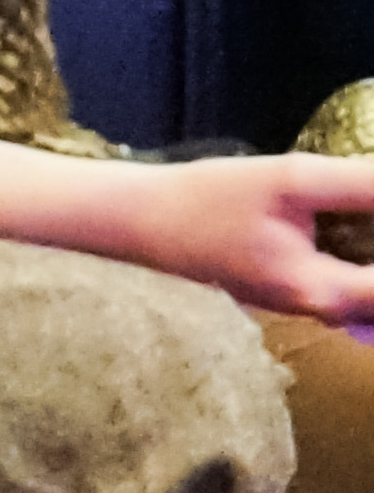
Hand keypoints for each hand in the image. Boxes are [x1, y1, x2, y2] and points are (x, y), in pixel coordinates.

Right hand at [118, 151, 373, 321]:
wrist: (140, 223)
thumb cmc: (209, 201)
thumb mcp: (291, 180)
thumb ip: (363, 185)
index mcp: (325, 293)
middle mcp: (325, 312)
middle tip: (368, 210)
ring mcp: (311, 306)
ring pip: (370, 301)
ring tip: (362, 218)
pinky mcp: (300, 292)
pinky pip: (358, 291)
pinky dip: (369, 268)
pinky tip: (359, 230)